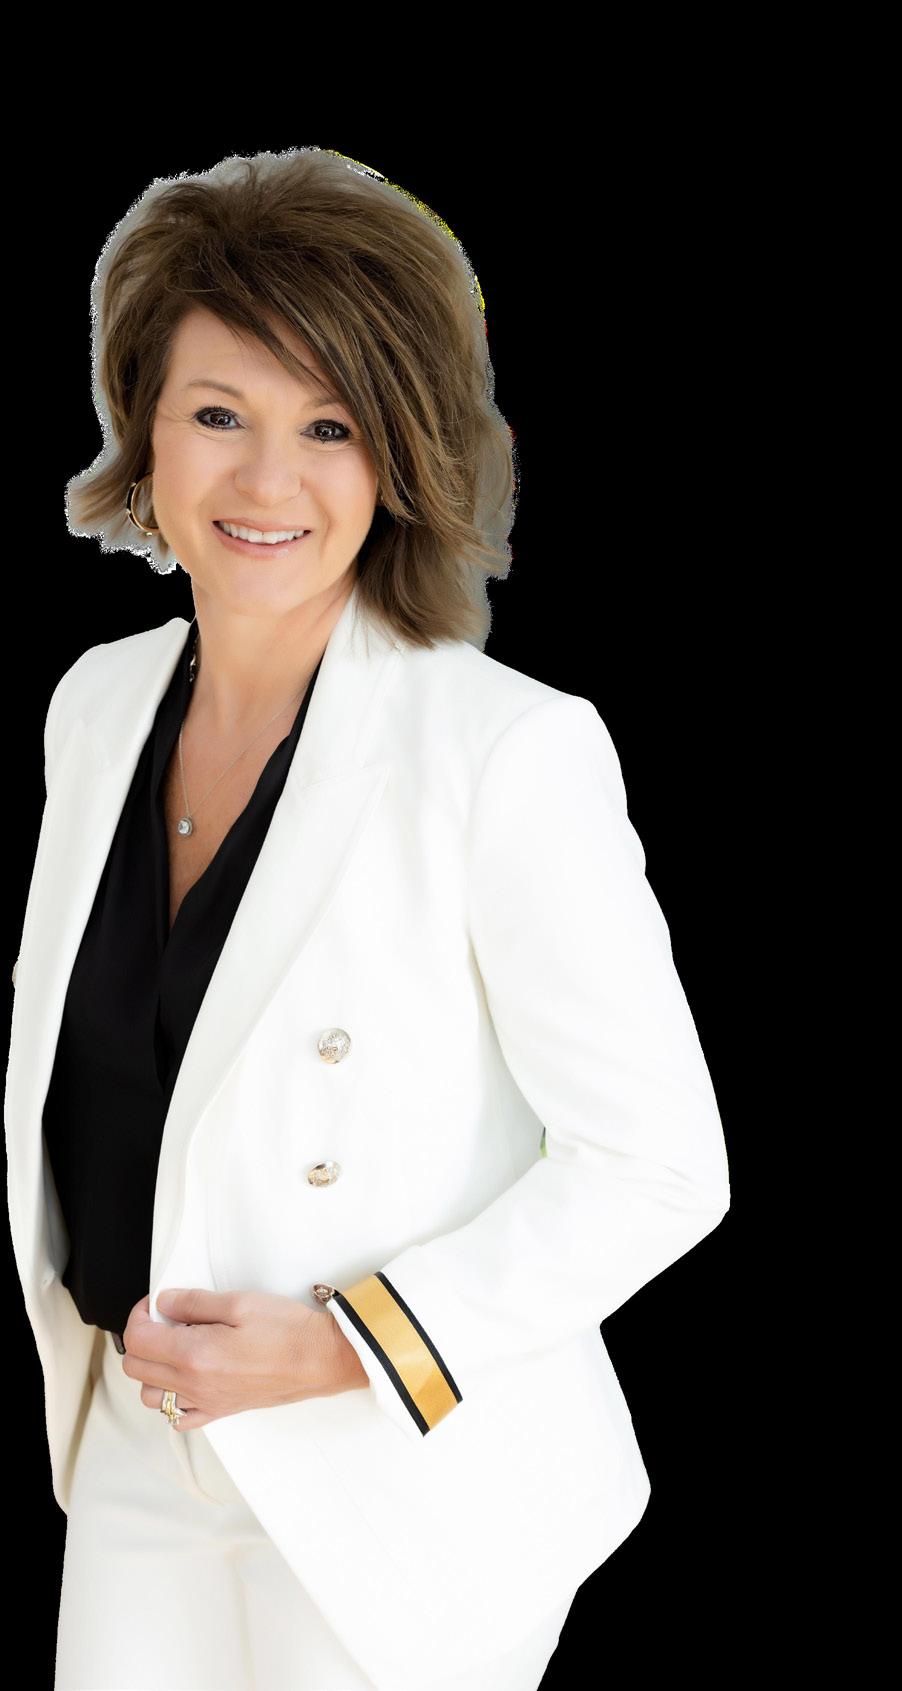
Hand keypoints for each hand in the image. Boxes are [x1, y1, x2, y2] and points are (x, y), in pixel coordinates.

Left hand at [121, 1287, 363, 1429]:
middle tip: (164, 1319)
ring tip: (174, 1347)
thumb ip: (193, 1303)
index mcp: (194, 1355)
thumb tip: (164, 1303)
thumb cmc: (287, 1330)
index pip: (137, 1340)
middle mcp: (194, 1385)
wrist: (319, 1359)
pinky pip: (178, 1417)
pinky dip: (171, 1400)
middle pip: (136, 1368)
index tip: (155, 1304)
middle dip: (141, 1338)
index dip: (140, 1315)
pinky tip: (186, 1379)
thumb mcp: (239, 1302)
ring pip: (151, 1396)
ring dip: (151, 1369)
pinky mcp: (220, 1411)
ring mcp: (206, 1402)